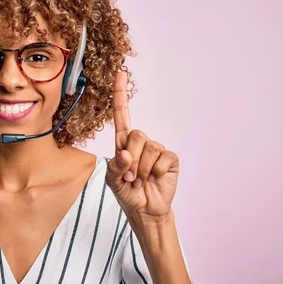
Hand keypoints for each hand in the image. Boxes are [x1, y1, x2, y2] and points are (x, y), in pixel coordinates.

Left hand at [105, 71, 178, 222]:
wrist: (145, 210)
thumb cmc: (126, 193)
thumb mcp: (112, 180)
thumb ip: (115, 167)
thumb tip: (125, 154)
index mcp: (123, 143)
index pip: (122, 115)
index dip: (121, 94)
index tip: (120, 73)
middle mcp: (140, 142)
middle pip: (136, 134)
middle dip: (131, 159)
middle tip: (130, 176)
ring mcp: (157, 150)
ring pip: (149, 148)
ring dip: (142, 169)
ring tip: (141, 180)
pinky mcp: (170, 159)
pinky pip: (163, 158)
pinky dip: (156, 172)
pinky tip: (155, 179)